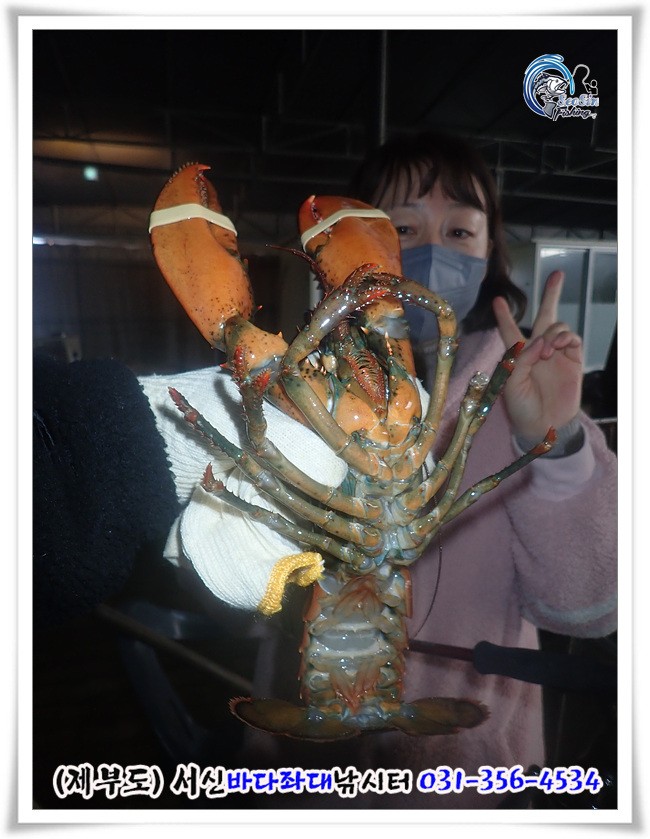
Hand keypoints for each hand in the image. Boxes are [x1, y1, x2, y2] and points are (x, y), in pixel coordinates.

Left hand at [492, 270, 582, 440]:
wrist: (543, 425)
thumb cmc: (522, 407)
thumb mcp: (512, 383)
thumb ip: (522, 358)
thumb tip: (541, 341)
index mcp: (518, 354)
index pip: (510, 330)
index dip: (504, 315)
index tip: (497, 300)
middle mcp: (537, 349)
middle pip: (545, 316)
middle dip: (552, 294)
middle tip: (558, 274)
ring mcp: (556, 353)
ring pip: (557, 326)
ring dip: (552, 332)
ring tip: (547, 349)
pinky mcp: (572, 360)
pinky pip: (572, 339)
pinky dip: (565, 337)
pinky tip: (558, 346)